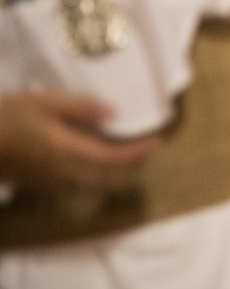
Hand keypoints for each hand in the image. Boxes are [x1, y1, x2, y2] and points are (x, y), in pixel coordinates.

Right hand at [0, 92, 156, 191]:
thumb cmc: (5, 117)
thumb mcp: (42, 102)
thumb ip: (81, 108)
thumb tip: (113, 114)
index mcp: (69, 153)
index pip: (115, 159)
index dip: (138, 153)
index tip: (155, 143)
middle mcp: (66, 174)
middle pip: (110, 179)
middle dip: (134, 168)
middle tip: (148, 152)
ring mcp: (53, 183)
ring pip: (96, 186)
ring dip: (118, 175)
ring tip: (130, 158)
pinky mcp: (42, 184)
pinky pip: (81, 186)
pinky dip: (99, 177)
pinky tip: (98, 162)